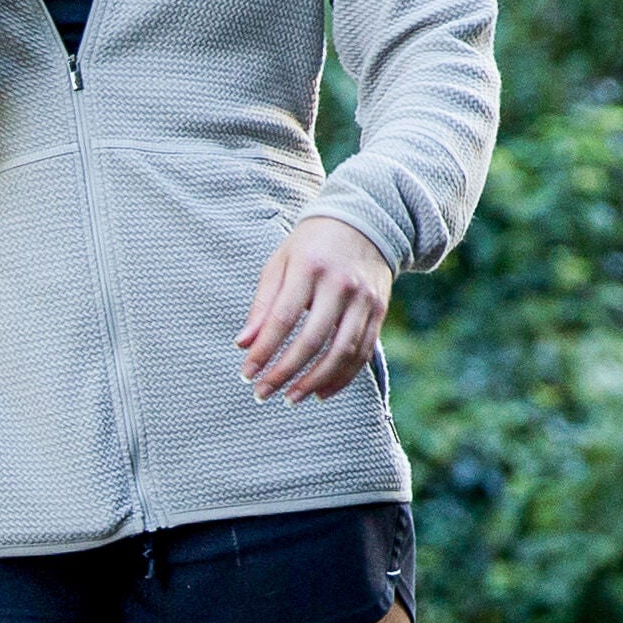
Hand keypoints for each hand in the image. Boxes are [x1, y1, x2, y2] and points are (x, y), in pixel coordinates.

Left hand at [240, 211, 393, 399]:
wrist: (365, 223)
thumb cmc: (311, 246)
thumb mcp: (280, 263)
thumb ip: (262, 303)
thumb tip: (243, 344)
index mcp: (309, 268)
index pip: (283, 318)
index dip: (264, 350)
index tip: (246, 373)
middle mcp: (340, 284)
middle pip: (312, 340)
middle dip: (285, 372)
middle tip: (262, 393)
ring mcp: (364, 299)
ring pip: (341, 352)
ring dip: (314, 382)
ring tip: (291, 398)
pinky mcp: (379, 311)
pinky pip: (362, 352)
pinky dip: (342, 377)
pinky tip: (321, 392)